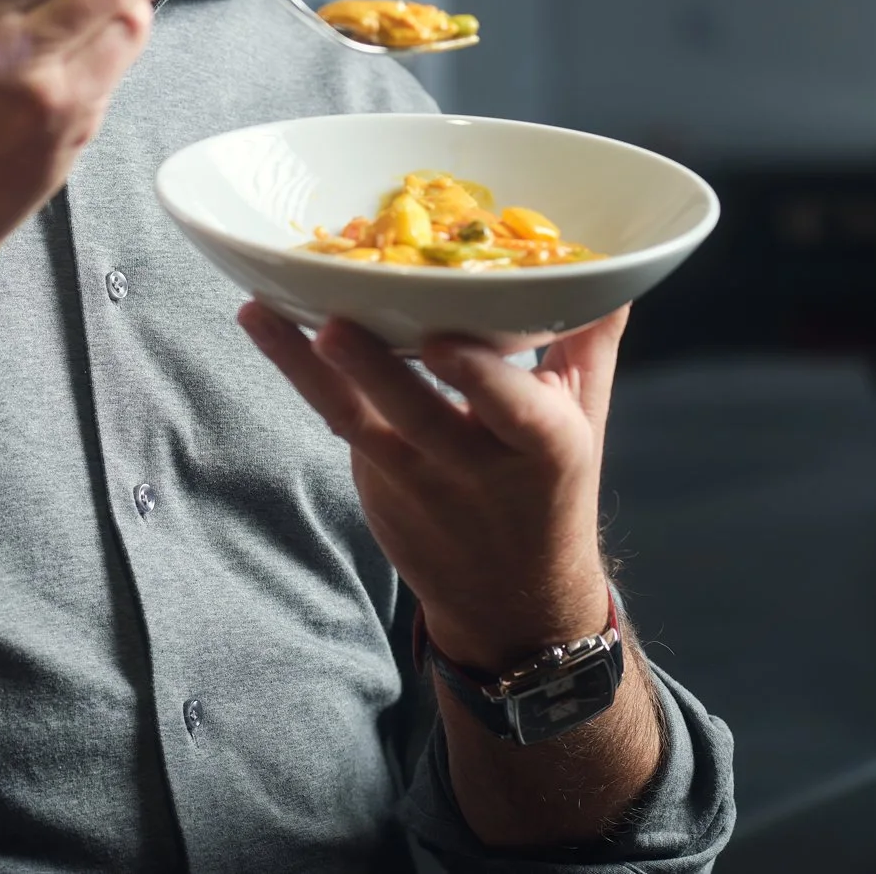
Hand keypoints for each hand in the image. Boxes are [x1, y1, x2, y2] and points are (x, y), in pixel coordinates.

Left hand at [239, 302, 627, 672]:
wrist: (513, 603)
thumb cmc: (550, 490)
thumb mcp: (584, 422)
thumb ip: (589, 341)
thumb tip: (614, 271)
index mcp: (542, 447)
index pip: (512, 409)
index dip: (477, 379)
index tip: (445, 341)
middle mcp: (474, 468)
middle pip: (419, 414)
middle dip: (374, 371)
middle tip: (332, 323)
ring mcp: (414, 482)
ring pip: (355, 420)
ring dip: (304, 368)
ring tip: (261, 315)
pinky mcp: (373, 486)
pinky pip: (339, 424)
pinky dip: (303, 378)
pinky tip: (266, 326)